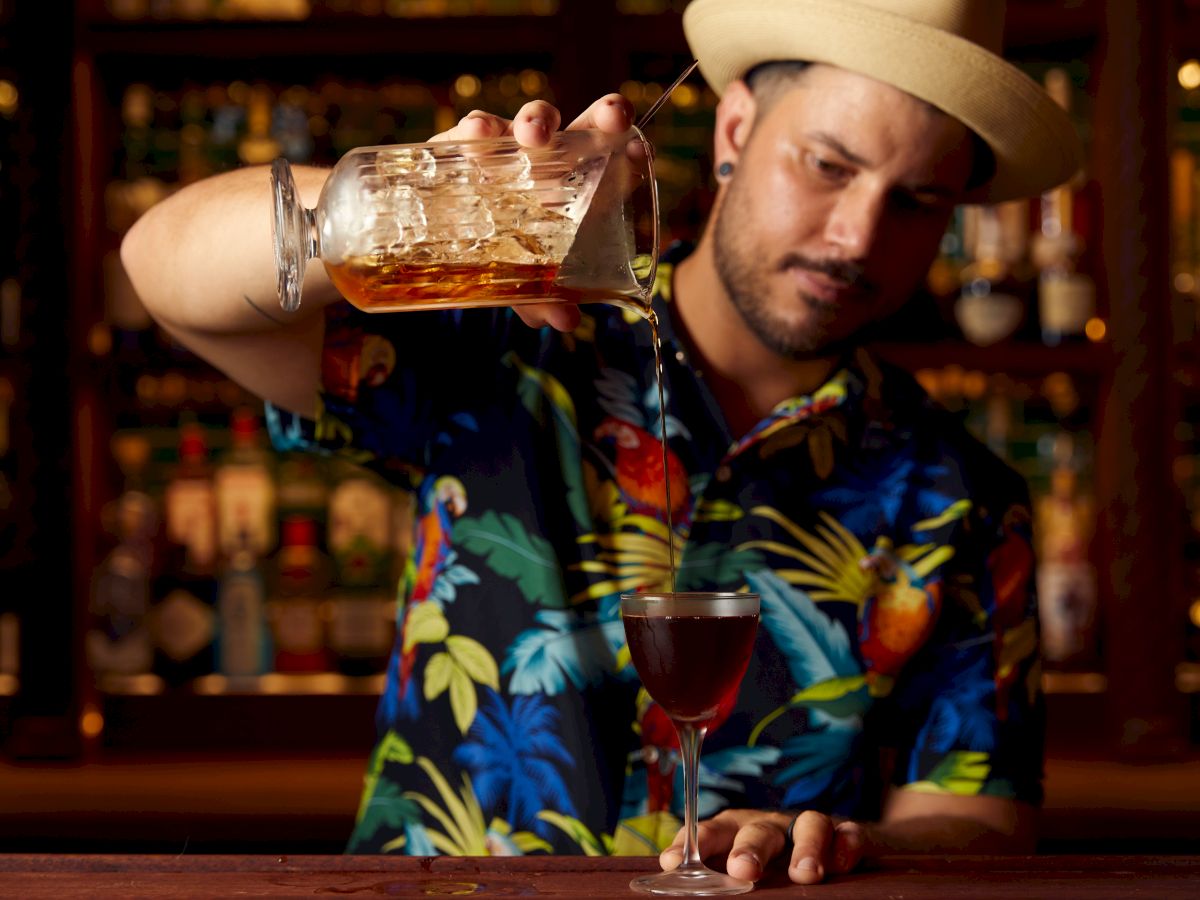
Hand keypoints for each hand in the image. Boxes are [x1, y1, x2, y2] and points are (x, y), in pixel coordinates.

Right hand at [428, 94, 635, 332]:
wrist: (446, 248)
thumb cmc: (503, 258)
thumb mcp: (528, 284)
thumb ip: (546, 299)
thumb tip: (565, 320)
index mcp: (580, 185)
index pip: (616, 157)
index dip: (632, 147)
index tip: (638, 146)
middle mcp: (552, 159)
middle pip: (587, 124)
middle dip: (603, 114)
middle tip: (611, 119)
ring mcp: (510, 147)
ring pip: (532, 120)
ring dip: (536, 120)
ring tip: (532, 136)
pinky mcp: (464, 145)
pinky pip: (474, 130)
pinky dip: (477, 129)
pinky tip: (478, 136)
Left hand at [660, 809, 870, 885]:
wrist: (836, 846)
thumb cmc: (777, 862)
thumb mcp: (747, 868)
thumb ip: (719, 878)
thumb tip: (680, 886)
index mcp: (739, 831)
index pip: (712, 831)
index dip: (692, 842)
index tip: (670, 860)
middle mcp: (772, 825)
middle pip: (757, 829)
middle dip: (748, 847)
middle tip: (742, 870)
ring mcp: (809, 828)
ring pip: (808, 824)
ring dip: (805, 847)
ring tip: (804, 875)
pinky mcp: (848, 835)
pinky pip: (850, 832)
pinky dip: (846, 843)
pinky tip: (843, 861)